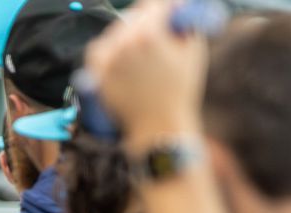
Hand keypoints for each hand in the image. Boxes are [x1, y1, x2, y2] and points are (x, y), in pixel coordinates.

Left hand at [86, 0, 207, 149]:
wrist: (159, 123)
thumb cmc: (180, 89)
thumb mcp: (194, 49)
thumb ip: (186, 20)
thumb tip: (177, 7)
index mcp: (149, 35)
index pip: (152, 5)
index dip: (161, 9)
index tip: (165, 14)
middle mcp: (124, 44)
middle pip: (132, 17)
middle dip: (145, 22)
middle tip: (155, 34)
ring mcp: (108, 59)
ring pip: (115, 32)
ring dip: (127, 35)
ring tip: (141, 52)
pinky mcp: (96, 72)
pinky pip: (98, 48)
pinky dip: (108, 48)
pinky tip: (121, 56)